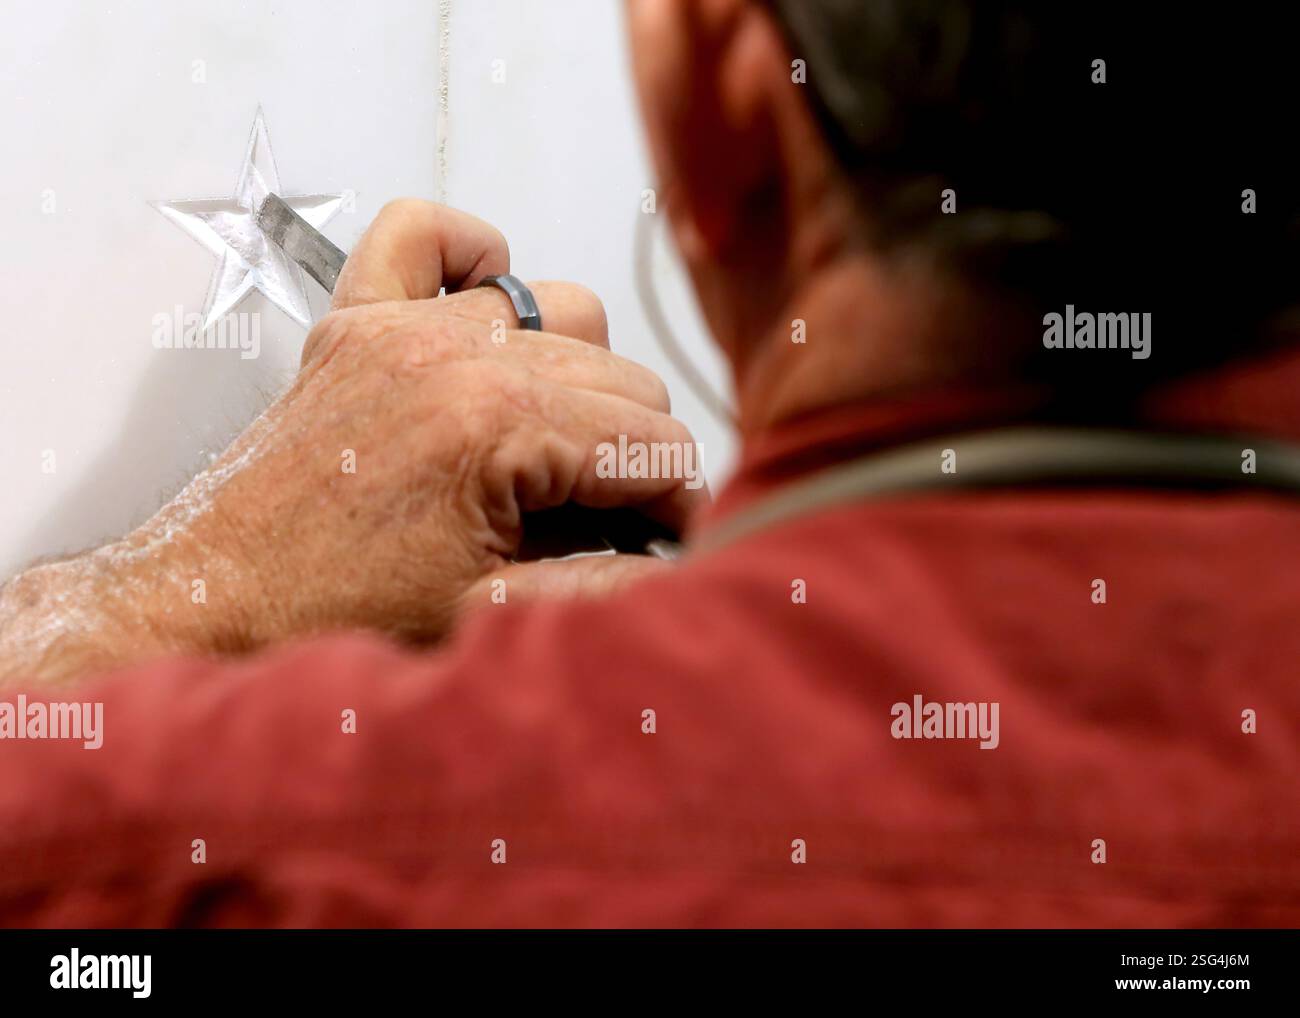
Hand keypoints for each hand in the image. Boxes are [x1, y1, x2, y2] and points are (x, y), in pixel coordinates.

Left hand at [0, 200, 706, 683]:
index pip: (652, 443)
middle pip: (623, 379)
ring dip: (579, 374)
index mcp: (493, 426)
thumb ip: (602, 577)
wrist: (213, 609)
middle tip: (610, 514)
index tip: (667, 535)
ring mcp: (402, 328)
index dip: (676, 500)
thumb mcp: (492, 614)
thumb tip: (670, 555)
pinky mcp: (356, 323)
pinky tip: (487, 314)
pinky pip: (426, 234)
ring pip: (562, 310)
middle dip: (633, 453)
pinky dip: (471, 260)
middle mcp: (452, 356)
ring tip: (554, 441)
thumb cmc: (331, 620)